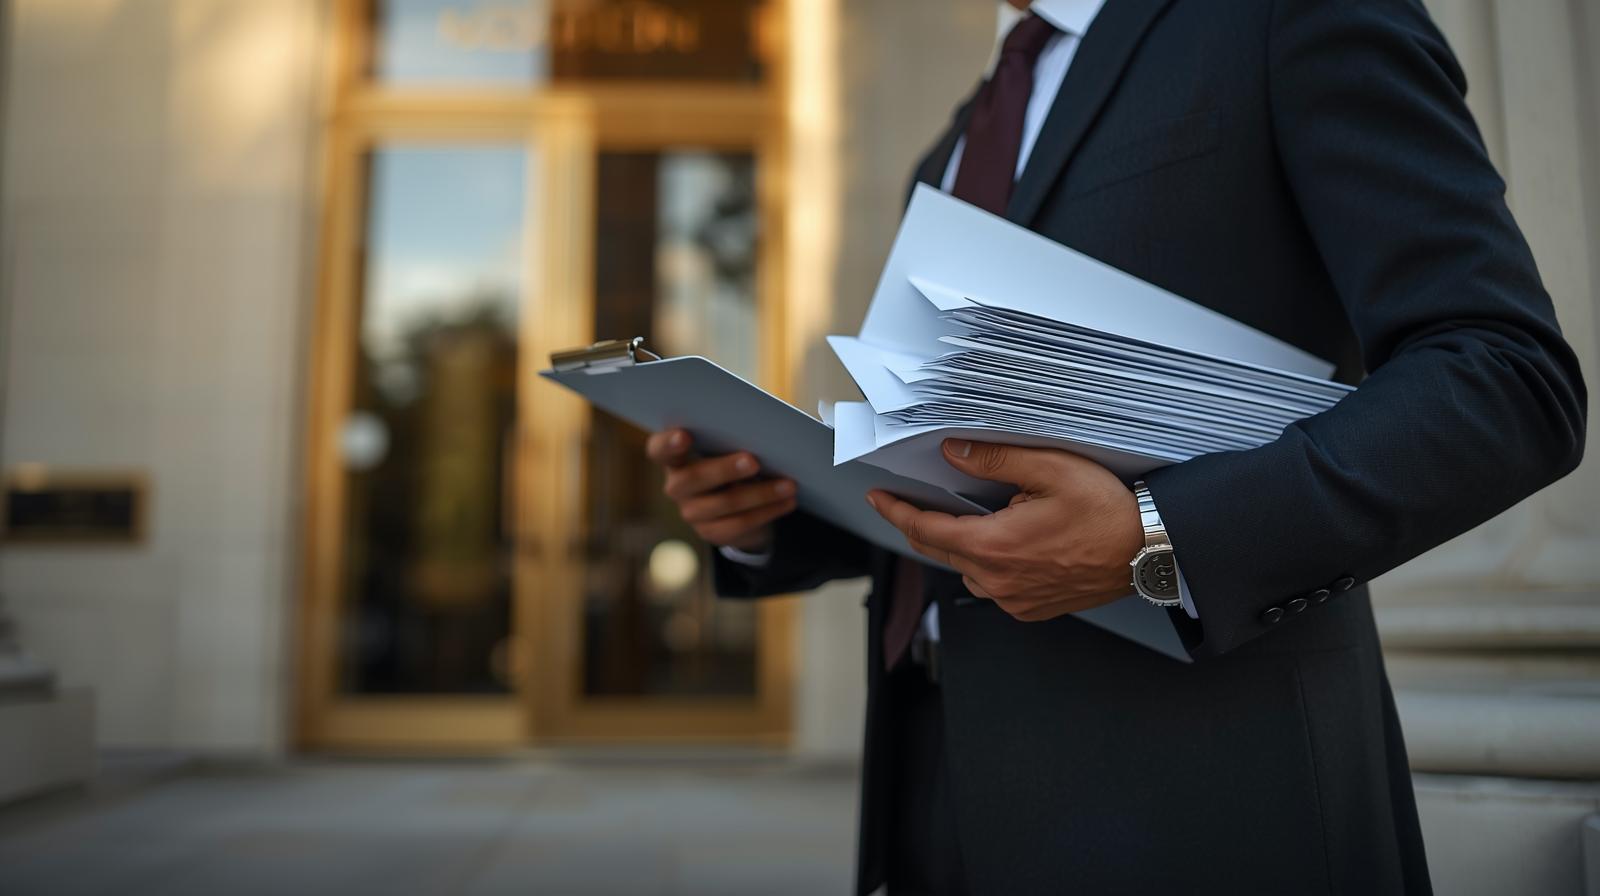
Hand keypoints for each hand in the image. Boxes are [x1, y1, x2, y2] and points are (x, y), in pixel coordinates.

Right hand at [645, 428, 797, 551]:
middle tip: (754, 461)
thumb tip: (764, 432)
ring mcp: (691, 512)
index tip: (684, 435)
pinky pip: (741, 523)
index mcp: (675, 457)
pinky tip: (787, 501)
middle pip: (694, 478)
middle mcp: (676, 486)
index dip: (667, 443)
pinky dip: (768, 510)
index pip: (658, 449)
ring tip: (789, 484)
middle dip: (725, 469)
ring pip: (725, 503)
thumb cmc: (732, 457)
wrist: (738, 502)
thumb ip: (733, 437)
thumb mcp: (728, 446)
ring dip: (761, 493)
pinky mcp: (712, 533)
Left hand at [868, 439, 1143, 621]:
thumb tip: (954, 454)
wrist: (1147, 553)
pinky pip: (994, 587)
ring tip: (974, 520)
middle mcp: (997, 580)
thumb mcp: (1051, 470)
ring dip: (961, 547)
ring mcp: (1013, 600)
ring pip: (967, 570)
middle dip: (923, 525)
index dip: (897, 511)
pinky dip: (989, 566)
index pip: (927, 530)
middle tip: (911, 503)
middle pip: (942, 551)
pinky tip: (1007, 546)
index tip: (878, 498)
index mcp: (994, 546)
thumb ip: (996, 461)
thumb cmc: (1107, 512)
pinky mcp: (1030, 610)